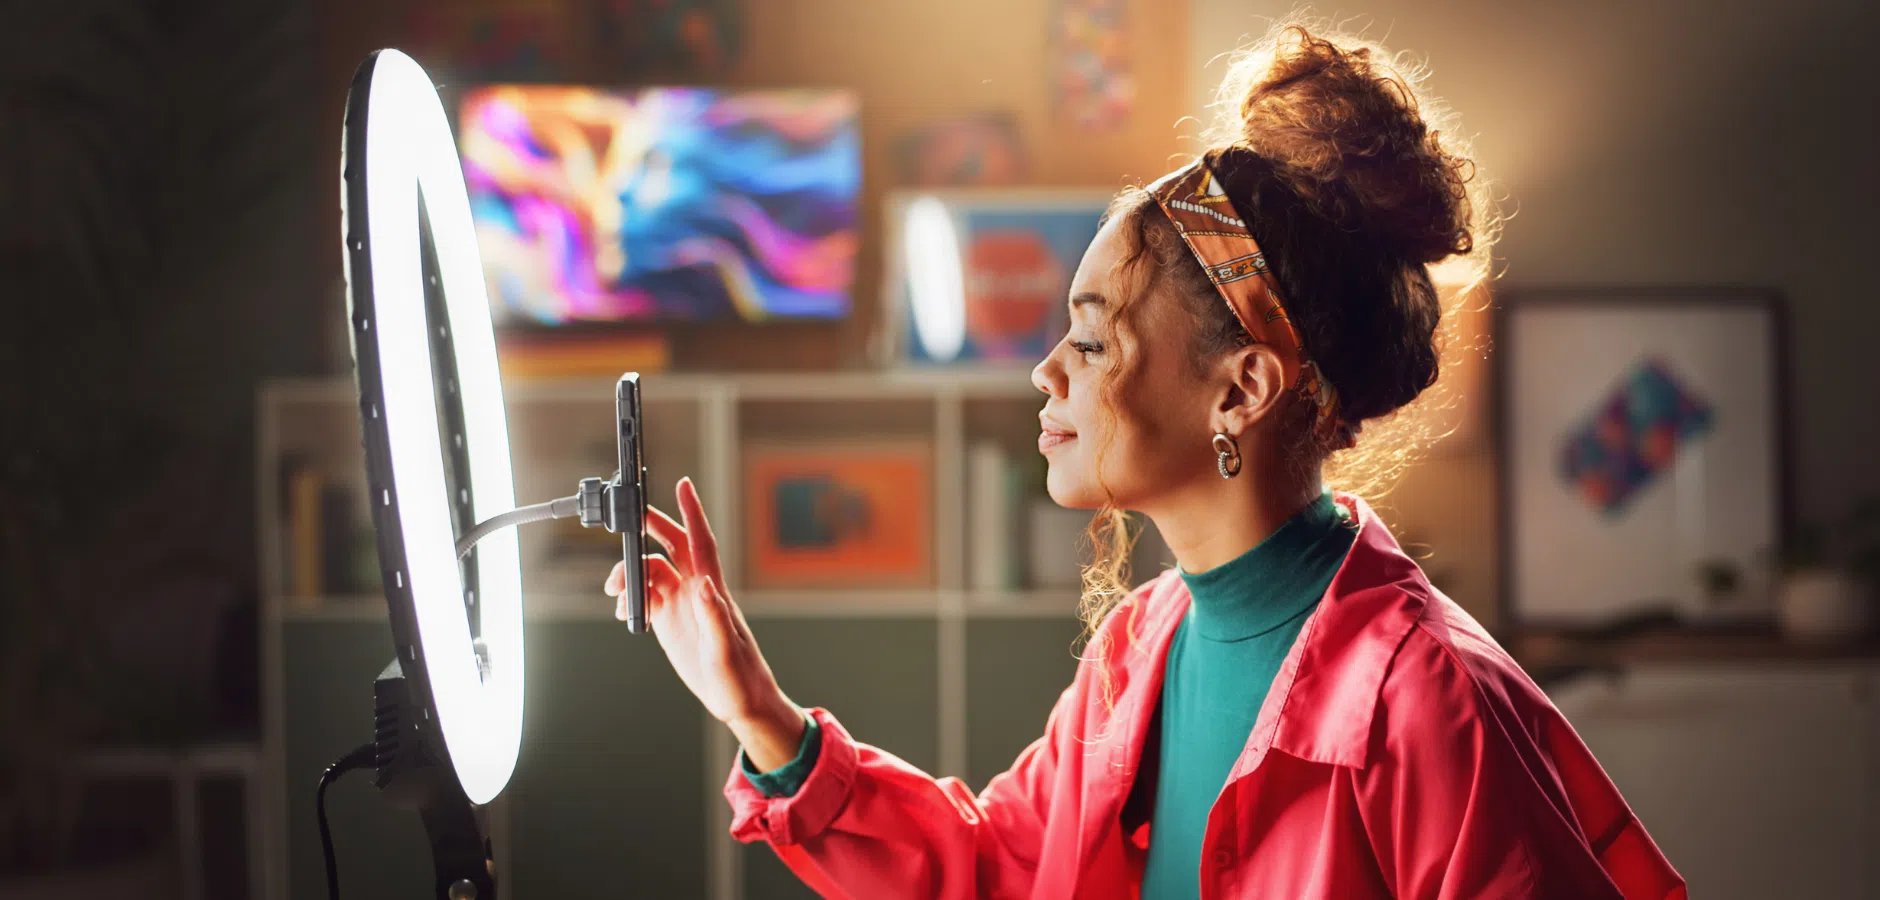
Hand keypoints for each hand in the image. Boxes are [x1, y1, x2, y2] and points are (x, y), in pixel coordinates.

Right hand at [604, 477, 804, 766]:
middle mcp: (697, 591)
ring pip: (652, 572)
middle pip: (672, 547)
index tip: (684, 484)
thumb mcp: (725, 650)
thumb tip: (704, 584)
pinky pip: (647, 598)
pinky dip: (631, 598)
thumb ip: (714, 616)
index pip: (700, 542)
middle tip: (627, 519)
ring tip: (615, 592)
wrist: (741, 702)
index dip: (692, 513)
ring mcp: (683, 605)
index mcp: (712, 591)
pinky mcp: (672, 622)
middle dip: (650, 529)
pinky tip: (622, 612)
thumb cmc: (741, 678)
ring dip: (630, 575)